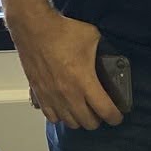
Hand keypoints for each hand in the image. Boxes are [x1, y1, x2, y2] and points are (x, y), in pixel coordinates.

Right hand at [11, 6, 121, 129]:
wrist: (34, 28)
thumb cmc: (61, 32)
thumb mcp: (92, 38)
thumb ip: (103, 51)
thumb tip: (108, 55)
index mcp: (84, 82)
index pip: (105, 110)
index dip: (115, 117)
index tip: (117, 116)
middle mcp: (68, 94)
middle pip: (88, 122)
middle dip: (98, 119)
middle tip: (100, 112)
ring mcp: (52, 96)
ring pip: (70, 122)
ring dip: (79, 119)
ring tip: (83, 111)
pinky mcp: (39, 94)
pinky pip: (51, 116)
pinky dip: (60, 116)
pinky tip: (64, 108)